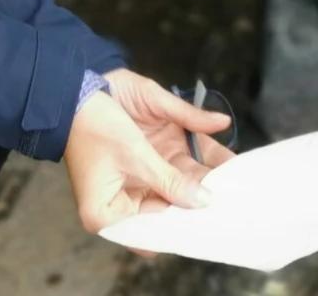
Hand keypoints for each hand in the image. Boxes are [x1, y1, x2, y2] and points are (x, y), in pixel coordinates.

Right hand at [64, 69, 235, 233]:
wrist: (77, 85)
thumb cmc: (93, 126)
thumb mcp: (135, 156)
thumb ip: (171, 180)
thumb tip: (204, 201)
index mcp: (110, 212)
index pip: (153, 232)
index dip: (182, 229)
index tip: (212, 227)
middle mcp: (127, 197)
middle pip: (170, 207)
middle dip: (202, 201)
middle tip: (235, 203)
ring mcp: (141, 173)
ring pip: (182, 183)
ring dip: (209, 179)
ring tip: (240, 183)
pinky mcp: (151, 152)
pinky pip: (183, 161)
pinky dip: (205, 158)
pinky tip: (228, 163)